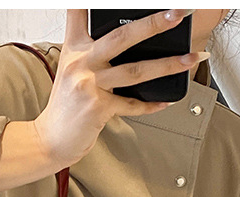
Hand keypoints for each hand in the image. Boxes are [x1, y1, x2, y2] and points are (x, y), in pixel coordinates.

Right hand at [33, 9, 202, 168]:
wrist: (50, 140)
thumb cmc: (66, 107)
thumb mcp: (72, 72)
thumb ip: (93, 53)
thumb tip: (129, 40)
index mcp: (74, 49)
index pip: (79, 13)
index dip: (90, 2)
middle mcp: (81, 63)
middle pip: (122, 36)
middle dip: (154, 23)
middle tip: (178, 13)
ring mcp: (89, 85)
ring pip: (135, 70)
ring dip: (167, 64)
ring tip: (190, 58)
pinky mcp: (97, 108)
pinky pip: (131, 104)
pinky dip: (149, 104)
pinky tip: (164, 101)